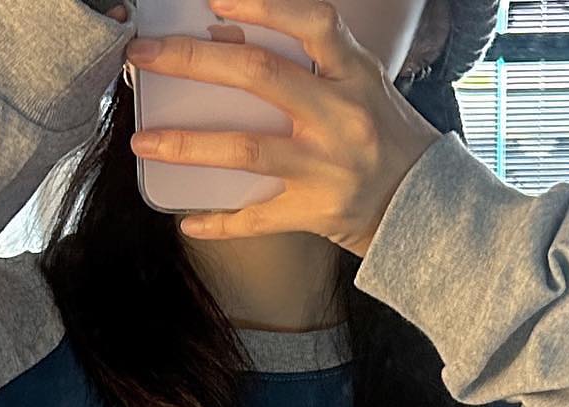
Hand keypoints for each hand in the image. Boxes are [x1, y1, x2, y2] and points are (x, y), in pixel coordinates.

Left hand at [123, 0, 442, 257]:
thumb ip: (308, 64)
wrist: (424, 205)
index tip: (214, 0)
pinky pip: (258, 218)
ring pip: (246, 148)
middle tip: (144, 55)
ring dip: (187, 146)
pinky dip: (220, 222)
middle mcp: (339, 115)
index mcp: (352, 73)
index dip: (263, 7)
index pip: (311, 23)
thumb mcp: (358, 85)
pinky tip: (188, 222)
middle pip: (258, 76)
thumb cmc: (382, 135)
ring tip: (143, 144)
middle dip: (192, 61)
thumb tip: (228, 42)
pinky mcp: (316, 212)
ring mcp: (325, 167)